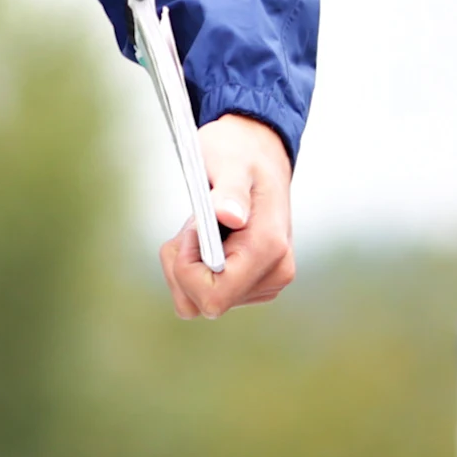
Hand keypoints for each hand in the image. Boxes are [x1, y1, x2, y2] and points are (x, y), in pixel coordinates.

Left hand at [165, 113, 296, 318]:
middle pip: (200, 303)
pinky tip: (208, 238)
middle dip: (182, 266)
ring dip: (186, 266)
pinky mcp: (253, 284)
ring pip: (199, 300)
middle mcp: (274, 274)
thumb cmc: (238, 154)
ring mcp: (265, 282)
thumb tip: (230, 216)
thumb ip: (229, 191)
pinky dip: (194, 267)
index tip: (193, 229)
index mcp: (269, 249)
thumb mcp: (227, 163)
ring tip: (201, 228)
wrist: (258, 154)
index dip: (187, 268)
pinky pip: (207, 293)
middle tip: (192, 225)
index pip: (212, 297)